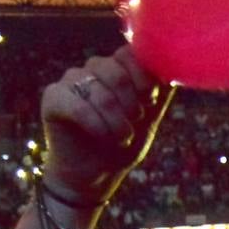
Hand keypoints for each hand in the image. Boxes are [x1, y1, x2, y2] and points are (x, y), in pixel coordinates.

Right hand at [40, 46, 172, 206]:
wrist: (96, 175)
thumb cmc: (123, 144)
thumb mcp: (149, 119)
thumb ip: (160, 93)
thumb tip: (175, 72)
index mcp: (117, 69)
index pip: (129, 53)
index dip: (143, 76)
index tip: (150, 99)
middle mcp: (92, 70)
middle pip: (115, 71)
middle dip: (132, 104)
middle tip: (134, 123)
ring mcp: (70, 81)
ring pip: (99, 91)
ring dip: (116, 121)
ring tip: (121, 138)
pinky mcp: (53, 97)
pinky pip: (77, 105)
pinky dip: (96, 124)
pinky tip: (101, 136)